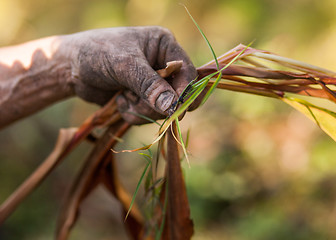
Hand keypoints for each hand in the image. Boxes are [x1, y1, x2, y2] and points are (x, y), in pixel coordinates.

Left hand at [68, 26, 196, 123]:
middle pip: (178, 94)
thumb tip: (173, 106)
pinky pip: (149, 115)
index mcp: (165, 46)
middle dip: (158, 104)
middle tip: (140, 103)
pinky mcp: (142, 98)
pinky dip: (134, 114)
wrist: (70, 67)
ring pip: (163, 108)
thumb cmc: (96, 53)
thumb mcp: (124, 65)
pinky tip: (119, 102)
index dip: (185, 92)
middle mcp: (162, 64)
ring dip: (142, 109)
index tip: (176, 110)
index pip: (187, 71)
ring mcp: (153, 83)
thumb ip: (149, 85)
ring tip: (122, 98)